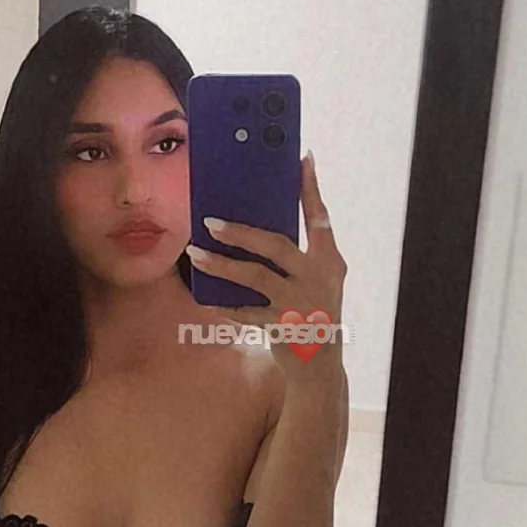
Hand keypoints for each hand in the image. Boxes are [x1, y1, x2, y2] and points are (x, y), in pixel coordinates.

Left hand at [185, 152, 346, 386]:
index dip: (311, 189)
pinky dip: (223, 304)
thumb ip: (297, 256)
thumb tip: (257, 225)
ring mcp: (300, 304)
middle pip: (277, 245)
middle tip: (211, 222)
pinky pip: (245, 312)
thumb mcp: (316, 281)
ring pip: (255, 277)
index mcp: (330, 262)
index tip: (302, 159)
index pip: (320, 219)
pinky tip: (203, 297)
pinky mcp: (283, 327)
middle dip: (242, 232)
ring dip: (222, 265)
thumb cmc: (312, 313)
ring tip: (196, 254)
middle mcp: (319, 279)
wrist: (321, 367)